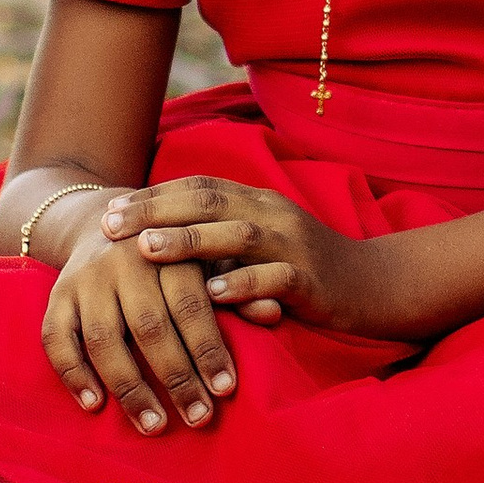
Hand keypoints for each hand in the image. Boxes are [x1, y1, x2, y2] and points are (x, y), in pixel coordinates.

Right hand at [40, 201, 244, 437]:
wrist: (99, 218)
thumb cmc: (170, 252)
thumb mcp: (206, 258)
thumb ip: (238, 286)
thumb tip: (274, 311)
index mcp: (168, 248)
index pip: (191, 303)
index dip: (209, 348)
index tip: (226, 389)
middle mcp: (123, 260)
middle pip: (150, 326)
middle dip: (177, 377)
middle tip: (200, 417)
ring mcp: (85, 279)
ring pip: (104, 339)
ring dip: (130, 388)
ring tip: (155, 426)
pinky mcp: (56, 295)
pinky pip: (56, 339)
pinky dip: (74, 375)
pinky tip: (95, 406)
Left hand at [101, 180, 388, 335]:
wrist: (375, 285)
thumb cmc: (305, 269)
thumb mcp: (260, 245)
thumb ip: (219, 239)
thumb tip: (158, 245)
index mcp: (257, 202)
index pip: (197, 188)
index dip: (152, 197)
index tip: (109, 211)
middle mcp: (272, 214)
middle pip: (207, 202)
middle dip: (155, 211)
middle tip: (110, 225)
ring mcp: (293, 244)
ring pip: (236, 233)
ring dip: (188, 240)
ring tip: (147, 249)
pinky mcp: (312, 279)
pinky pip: (274, 277)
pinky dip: (242, 283)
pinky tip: (212, 295)